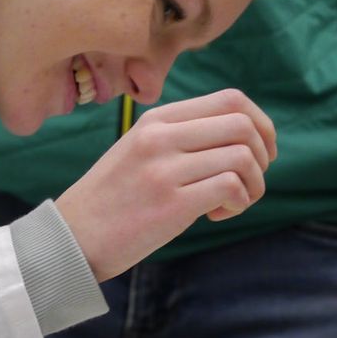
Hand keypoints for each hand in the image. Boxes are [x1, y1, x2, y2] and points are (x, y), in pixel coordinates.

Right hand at [55, 89, 276, 281]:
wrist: (72, 238)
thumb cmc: (113, 199)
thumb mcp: (141, 150)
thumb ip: (183, 138)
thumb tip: (244, 140)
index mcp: (157, 119)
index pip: (231, 99)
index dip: (261, 124)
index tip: (261, 152)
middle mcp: (161, 136)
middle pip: (243, 125)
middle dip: (263, 156)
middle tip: (249, 183)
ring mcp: (165, 168)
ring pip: (243, 157)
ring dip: (253, 185)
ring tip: (232, 203)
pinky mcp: (170, 204)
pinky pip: (230, 188)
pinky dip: (237, 203)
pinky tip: (216, 215)